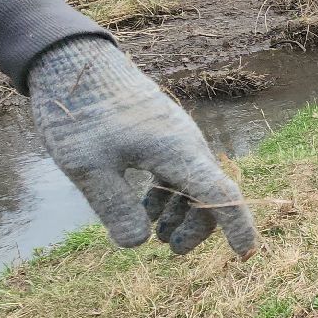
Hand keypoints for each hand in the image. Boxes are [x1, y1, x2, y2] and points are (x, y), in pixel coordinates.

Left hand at [28, 36, 259, 256]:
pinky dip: (169, 194)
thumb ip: (115, 208)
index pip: (221, 196)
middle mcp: (185, 143)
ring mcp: (174, 135)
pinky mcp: (160, 130)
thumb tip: (138, 244)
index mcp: (177, 153)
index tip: (245, 256)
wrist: (71, 60)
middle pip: (209, 193)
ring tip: (156, 235)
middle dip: (198, 227)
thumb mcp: (87, 169)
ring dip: (181, 212)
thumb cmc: (79, 114)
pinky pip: (177, 168)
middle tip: (171, 251)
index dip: (237, 228)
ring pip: (193, 181)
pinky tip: (145, 207)